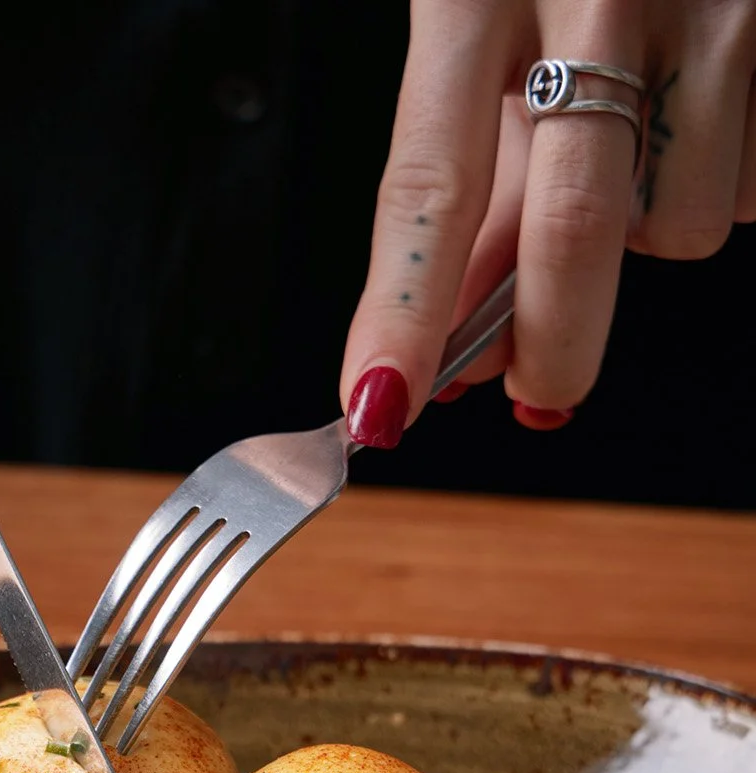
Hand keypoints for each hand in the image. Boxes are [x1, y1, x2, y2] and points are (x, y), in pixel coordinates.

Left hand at [340, 1, 755, 444]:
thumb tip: (464, 341)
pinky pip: (750, 188)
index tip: (379, 406)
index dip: (406, 313)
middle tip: (539, 391)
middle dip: (552, 342)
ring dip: (649, 229)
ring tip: (644, 138)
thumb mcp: (484, 14)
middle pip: (573, 227)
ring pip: (678, 222)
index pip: (429, 183)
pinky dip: (720, 181)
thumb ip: (478, 170)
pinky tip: (703, 112)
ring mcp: (722, 2)